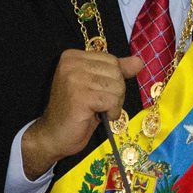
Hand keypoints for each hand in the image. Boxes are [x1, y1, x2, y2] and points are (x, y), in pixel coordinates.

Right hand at [22, 50, 142, 177]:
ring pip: (117, 87)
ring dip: (114, 104)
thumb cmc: (78, 111)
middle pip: (116, 73)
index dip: (114, 80)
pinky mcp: (80, 97)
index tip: (98, 92)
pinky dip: (111, 112)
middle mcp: (71, 64)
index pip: (113, 61)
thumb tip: (138, 61)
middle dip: (116, 92)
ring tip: (98, 110)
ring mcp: (74, 79)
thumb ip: (117, 71)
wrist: (54, 135)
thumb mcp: (98, 86)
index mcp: (73, 57)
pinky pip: (112, 101)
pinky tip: (99, 116)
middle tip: (99, 104)